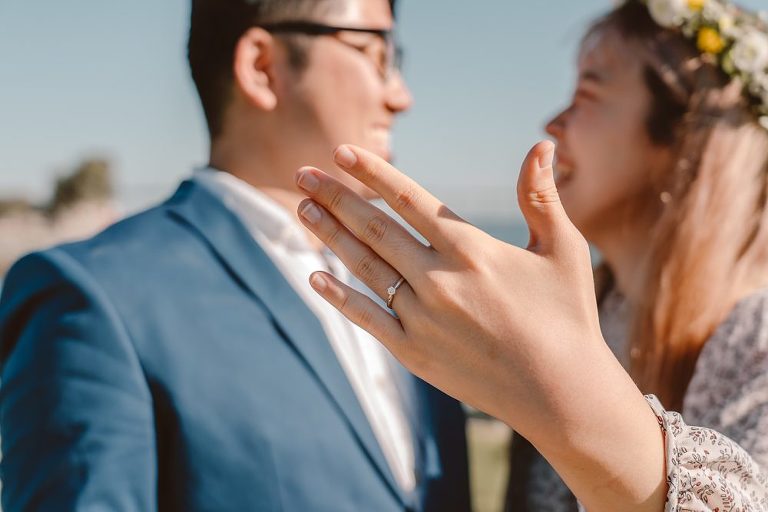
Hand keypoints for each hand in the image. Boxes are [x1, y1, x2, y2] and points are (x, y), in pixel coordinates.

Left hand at [295, 142, 666, 510]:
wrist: (562, 394)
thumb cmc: (567, 318)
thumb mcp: (564, 250)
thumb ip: (541, 197)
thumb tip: (542, 145)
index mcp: (471, 249)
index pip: (408, 199)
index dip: (372, 173)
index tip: (341, 152)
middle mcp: (438, 279)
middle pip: (374, 228)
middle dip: (335, 197)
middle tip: (302, 174)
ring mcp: (421, 318)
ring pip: (364, 267)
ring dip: (330, 236)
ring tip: (303, 209)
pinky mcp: (413, 353)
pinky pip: (366, 318)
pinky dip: (339, 296)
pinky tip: (314, 275)